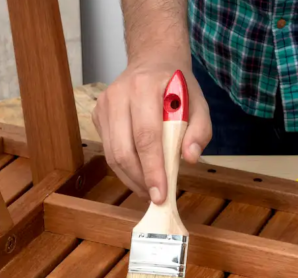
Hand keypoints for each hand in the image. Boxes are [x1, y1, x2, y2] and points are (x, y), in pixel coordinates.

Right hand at [93, 60, 210, 203]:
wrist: (153, 60)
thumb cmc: (177, 85)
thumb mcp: (199, 103)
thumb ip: (200, 130)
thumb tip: (189, 159)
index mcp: (145, 87)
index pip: (146, 136)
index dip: (153, 169)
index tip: (161, 194)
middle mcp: (119, 94)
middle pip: (123, 149)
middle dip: (140, 179)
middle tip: (156, 197)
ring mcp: (104, 104)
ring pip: (111, 154)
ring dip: (130, 178)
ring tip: (148, 189)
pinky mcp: (97, 114)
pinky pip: (107, 149)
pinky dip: (123, 167)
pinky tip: (139, 174)